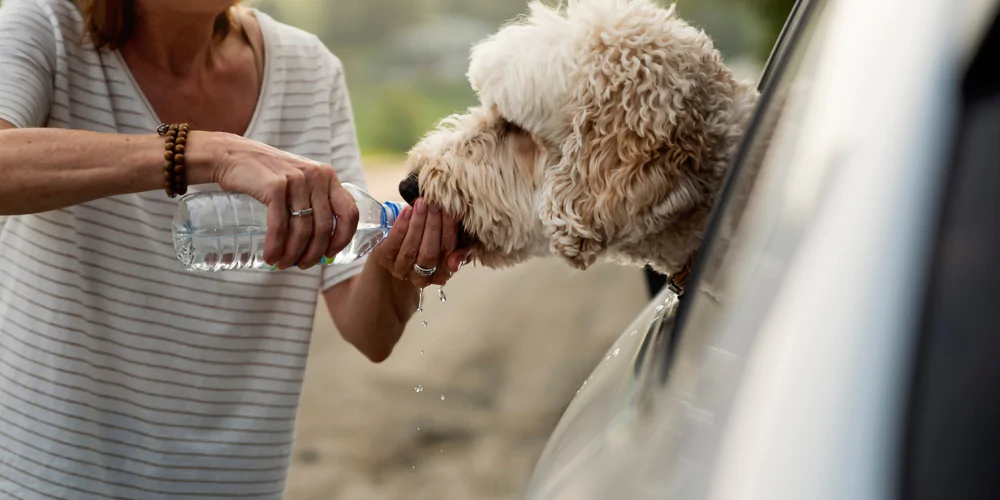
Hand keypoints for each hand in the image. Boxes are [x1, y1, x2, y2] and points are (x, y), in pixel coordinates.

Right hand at [192, 132, 359, 269]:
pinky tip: (271, 257)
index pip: (349, 212)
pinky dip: (276, 246)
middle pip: (324, 227)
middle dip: (314, 253)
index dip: (343, 238)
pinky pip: (280, 226)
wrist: (230, 156)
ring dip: (293, 254)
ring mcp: (296, 180)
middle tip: (302, 265)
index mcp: (327, 177)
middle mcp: (316, 176)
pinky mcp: (275, 186)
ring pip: (303, 230)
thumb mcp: (298, 181)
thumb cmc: (265, 175)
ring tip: (283, 264)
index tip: (330, 254)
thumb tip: (321, 244)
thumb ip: (312, 201)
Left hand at [373, 198, 468, 288]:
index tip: (451, 211)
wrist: (398, 252)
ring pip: (411, 248)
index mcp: (441, 274)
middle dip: (433, 226)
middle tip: (435, 204)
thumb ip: (460, 249)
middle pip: (429, 253)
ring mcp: (401, 269)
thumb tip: (454, 262)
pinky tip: (408, 210)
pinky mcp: (384, 258)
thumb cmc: (430, 243)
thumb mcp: (448, 245)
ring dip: (417, 223)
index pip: (448, 251)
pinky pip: (393, 242)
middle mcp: (421, 277)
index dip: (450, 231)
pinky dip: (401, 226)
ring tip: (422, 203)